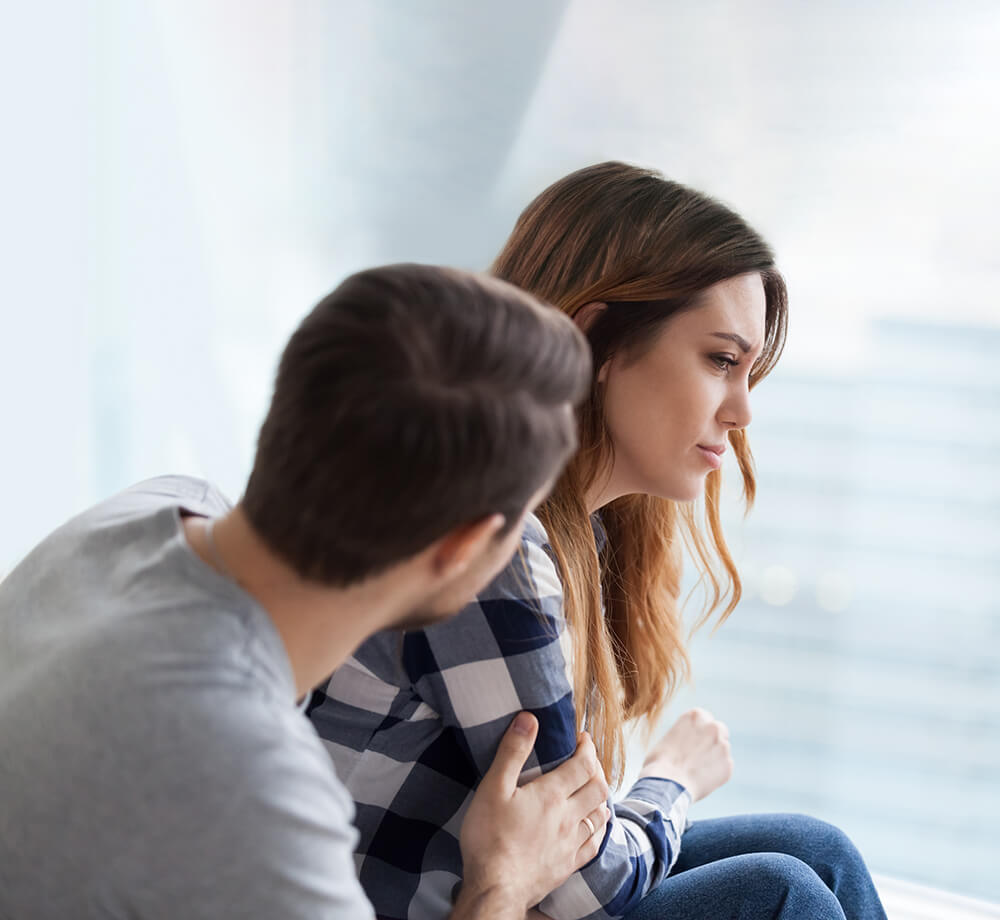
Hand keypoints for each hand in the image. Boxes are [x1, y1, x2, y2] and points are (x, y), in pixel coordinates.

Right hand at [458, 712, 609, 913]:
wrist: (495, 889)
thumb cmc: (489, 837)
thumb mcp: (493, 788)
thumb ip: (512, 752)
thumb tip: (529, 718)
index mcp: (551, 795)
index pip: (583, 764)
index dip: (587, 747)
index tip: (582, 738)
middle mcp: (568, 817)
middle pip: (597, 787)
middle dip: (596, 768)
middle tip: (586, 760)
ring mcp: (571, 844)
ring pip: (600, 815)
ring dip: (600, 797)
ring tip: (591, 788)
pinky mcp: (568, 866)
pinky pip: (595, 844)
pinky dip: (599, 828)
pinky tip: (593, 826)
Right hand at [638, 707, 732, 801]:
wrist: (666, 783)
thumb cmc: (660, 762)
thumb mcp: (669, 738)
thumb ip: (684, 735)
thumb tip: (687, 743)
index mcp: (696, 715)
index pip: (704, 717)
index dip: (699, 730)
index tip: (693, 741)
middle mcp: (712, 727)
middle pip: (720, 730)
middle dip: (713, 740)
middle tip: (701, 754)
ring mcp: (723, 746)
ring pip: (723, 750)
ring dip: (714, 758)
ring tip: (696, 771)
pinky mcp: (728, 765)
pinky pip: (724, 768)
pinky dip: (717, 774)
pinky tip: (701, 780)